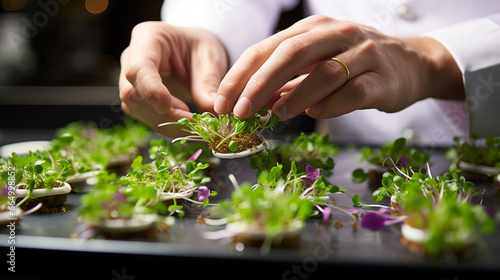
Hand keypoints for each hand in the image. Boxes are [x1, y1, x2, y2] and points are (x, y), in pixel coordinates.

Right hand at [119, 22, 227, 136]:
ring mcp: (131, 80)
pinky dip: (168, 125)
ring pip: (136, 109)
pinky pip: (145, 117)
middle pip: (133, 93)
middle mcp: (132, 58)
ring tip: (194, 121)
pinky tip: (186, 122)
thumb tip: (211, 111)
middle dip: (164, 113)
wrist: (195, 52)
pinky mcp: (137, 99)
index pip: (138, 68)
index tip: (167, 106)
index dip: (150, 90)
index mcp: (148, 38)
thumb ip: (208, 83)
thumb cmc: (200, 48)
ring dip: (167, 122)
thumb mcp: (210, 58)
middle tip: (195, 121)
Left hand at [214, 15, 463, 120]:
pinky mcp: (384, 78)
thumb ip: (288, 80)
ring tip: (275, 115)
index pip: (268, 47)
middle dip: (260, 83)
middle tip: (240, 112)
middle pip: (292, 53)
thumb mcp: (317, 63)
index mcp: (313, 28)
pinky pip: (354, 92)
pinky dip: (331, 105)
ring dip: (295, 95)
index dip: (241, 75)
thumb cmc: (356, 64)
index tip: (221, 102)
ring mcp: (363, 53)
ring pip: (323, 72)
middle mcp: (337, 34)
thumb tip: (253, 103)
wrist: (412, 63)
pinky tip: (314, 115)